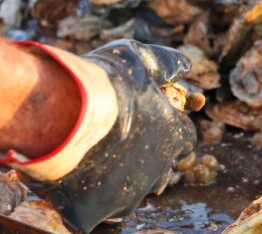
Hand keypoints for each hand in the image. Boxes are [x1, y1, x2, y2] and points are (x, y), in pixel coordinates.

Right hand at [7, 40, 195, 232]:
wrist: (62, 114)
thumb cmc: (105, 84)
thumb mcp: (139, 60)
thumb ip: (165, 63)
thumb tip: (186, 65)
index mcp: (174, 137)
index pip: (184, 139)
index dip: (168, 131)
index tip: (151, 123)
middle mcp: (157, 171)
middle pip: (159, 172)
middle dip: (144, 161)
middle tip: (119, 145)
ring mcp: (126, 196)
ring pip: (127, 197)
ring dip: (116, 183)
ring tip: (94, 164)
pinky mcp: (93, 214)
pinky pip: (92, 215)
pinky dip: (84, 202)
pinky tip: (73, 184)